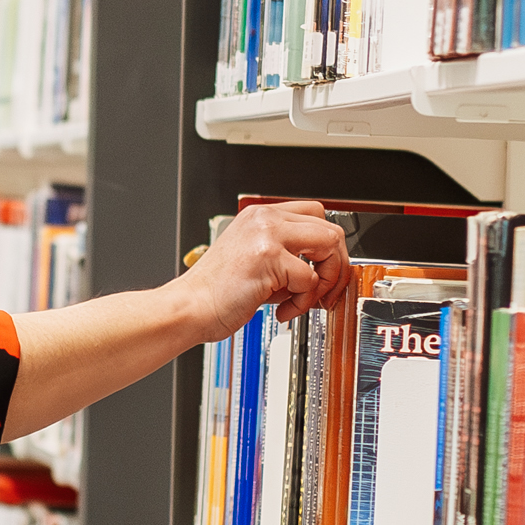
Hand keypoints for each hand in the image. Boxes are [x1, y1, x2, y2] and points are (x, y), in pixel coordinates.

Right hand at [175, 200, 352, 333]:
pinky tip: (282, 310)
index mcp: (260, 216)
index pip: (315, 214)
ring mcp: (266, 235)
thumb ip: (286, 254)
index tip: (324, 269)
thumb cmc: (216, 292)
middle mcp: (264, 218)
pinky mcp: (268, 257)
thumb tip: (323, 266)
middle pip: (329, 227)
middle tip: (323, 290)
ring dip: (324, 280)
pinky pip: (309, 278)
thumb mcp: (254, 259)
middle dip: (335, 265)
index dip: (327, 246)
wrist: (189, 307)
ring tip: (303, 300)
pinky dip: (302, 302)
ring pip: (328, 244)